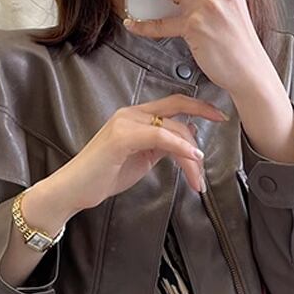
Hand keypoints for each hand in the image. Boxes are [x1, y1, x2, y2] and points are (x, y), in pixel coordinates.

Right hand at [59, 93, 228, 209]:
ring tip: (196, 178)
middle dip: (199, 134)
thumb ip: (161, 146)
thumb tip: (185, 140)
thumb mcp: (141, 158)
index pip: (173, 104)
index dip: (199, 107)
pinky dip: (180, 147)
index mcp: (135, 117)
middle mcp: (130, 114)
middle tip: (207, 165)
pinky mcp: (121, 137)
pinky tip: (191, 159)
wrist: (74, 189)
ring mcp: (125, 123)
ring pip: (172, 130)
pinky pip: (160, 136)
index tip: (219, 115)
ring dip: (190, 156)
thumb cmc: (103, 175)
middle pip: (177, 113)